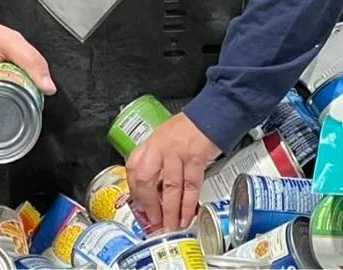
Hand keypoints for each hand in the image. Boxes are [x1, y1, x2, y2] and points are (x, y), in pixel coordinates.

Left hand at [126, 113, 220, 231]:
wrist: (209, 115)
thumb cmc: (187, 128)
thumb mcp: (163, 138)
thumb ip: (156, 159)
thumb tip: (152, 190)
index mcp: (150, 143)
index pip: (133, 168)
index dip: (135, 190)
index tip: (140, 206)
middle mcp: (160, 147)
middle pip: (146, 179)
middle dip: (149, 205)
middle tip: (154, 222)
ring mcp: (177, 152)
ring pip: (169, 188)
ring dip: (170, 212)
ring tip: (170, 227)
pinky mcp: (195, 158)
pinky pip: (190, 186)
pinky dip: (188, 205)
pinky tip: (186, 216)